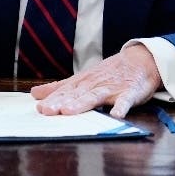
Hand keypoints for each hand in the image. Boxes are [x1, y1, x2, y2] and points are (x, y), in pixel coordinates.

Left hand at [29, 44, 160, 118]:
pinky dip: (121, 107)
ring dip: (82, 103)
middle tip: (47, 111)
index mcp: (83, 83)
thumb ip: (59, 87)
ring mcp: (112, 88)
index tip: (39, 108)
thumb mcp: (82, 78)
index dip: (52, 100)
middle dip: (61, 103)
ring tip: (69, 111)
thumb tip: (34, 93)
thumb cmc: (108, 73)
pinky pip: (125, 101)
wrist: (140, 60)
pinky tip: (116, 115)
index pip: (65, 92)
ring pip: (95, 96)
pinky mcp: (129, 92)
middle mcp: (95, 85)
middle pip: (76, 95)